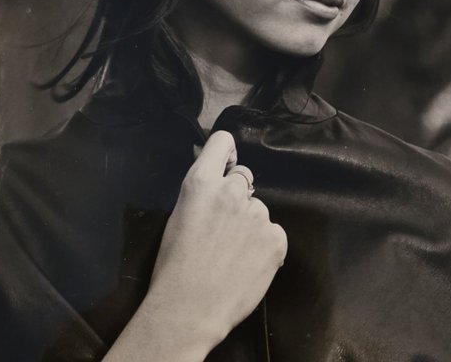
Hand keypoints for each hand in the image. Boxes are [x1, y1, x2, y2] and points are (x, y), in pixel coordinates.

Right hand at [112, 131, 286, 359]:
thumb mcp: (179, 216)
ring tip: (233, 255)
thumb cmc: (173, 266)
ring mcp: (258, 214)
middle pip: (243, 177)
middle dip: (236, 195)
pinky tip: (247, 265)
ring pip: (258, 210)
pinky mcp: (277, 238)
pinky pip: (273, 233)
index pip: (222, 142)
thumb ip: (202, 194)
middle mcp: (232, 191)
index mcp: (201, 183)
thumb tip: (217, 184)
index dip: (225, 153)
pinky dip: (264, 246)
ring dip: (250, 225)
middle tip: (224, 226)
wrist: (189, 309)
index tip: (225, 166)